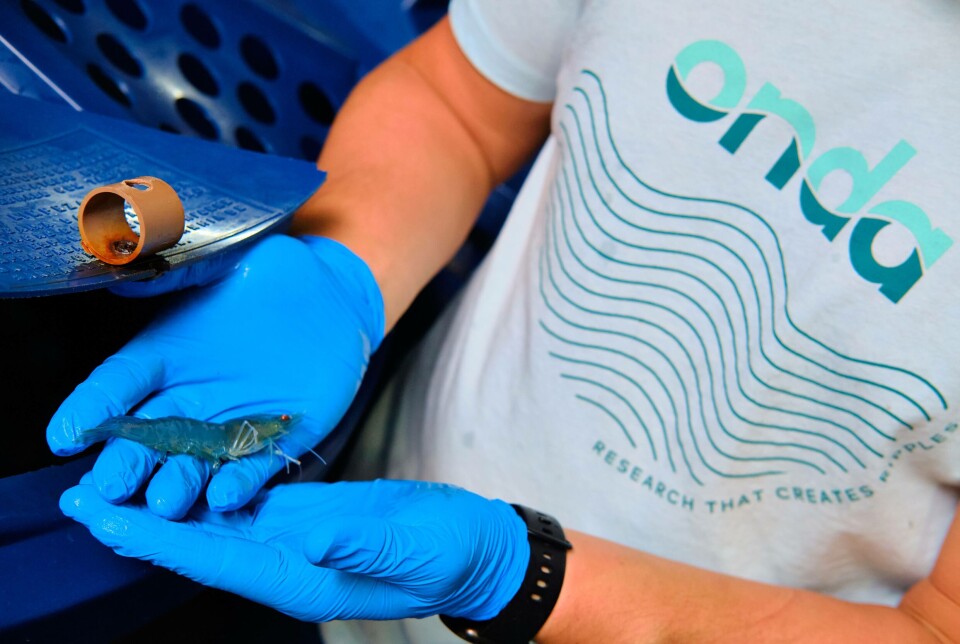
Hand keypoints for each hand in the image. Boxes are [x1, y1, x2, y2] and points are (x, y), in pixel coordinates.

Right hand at [47, 234, 383, 517]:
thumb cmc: (278, 274)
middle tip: (110, 487)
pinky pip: (252, 466)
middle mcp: (190, 395)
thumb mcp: (230, 261)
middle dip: (127, 462)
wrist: (338, 297)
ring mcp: (231, 421)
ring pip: (194, 461)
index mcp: (166, 353)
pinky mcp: (274, 437)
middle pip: (148, 436)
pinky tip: (225, 498)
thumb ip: (183, 272)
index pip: (117, 385)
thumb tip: (124, 273)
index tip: (66, 437)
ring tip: (164, 503)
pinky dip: (239, 483)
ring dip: (178, 483)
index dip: (91, 410)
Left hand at [59, 478, 529, 622]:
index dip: (160, 543)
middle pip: (199, 544)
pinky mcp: (307, 513)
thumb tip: (310, 533)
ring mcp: (294, 536)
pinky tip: (184, 468)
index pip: (218, 560)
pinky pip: (246, 500)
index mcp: (302, 575)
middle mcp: (285, 559)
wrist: (468, 545)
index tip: (107, 523)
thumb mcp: (409, 547)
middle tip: (82, 498)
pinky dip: (209, 484)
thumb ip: (359, 541)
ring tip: (116, 480)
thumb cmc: (446, 552)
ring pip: (215, 521)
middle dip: (139, 524)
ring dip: (164, 503)